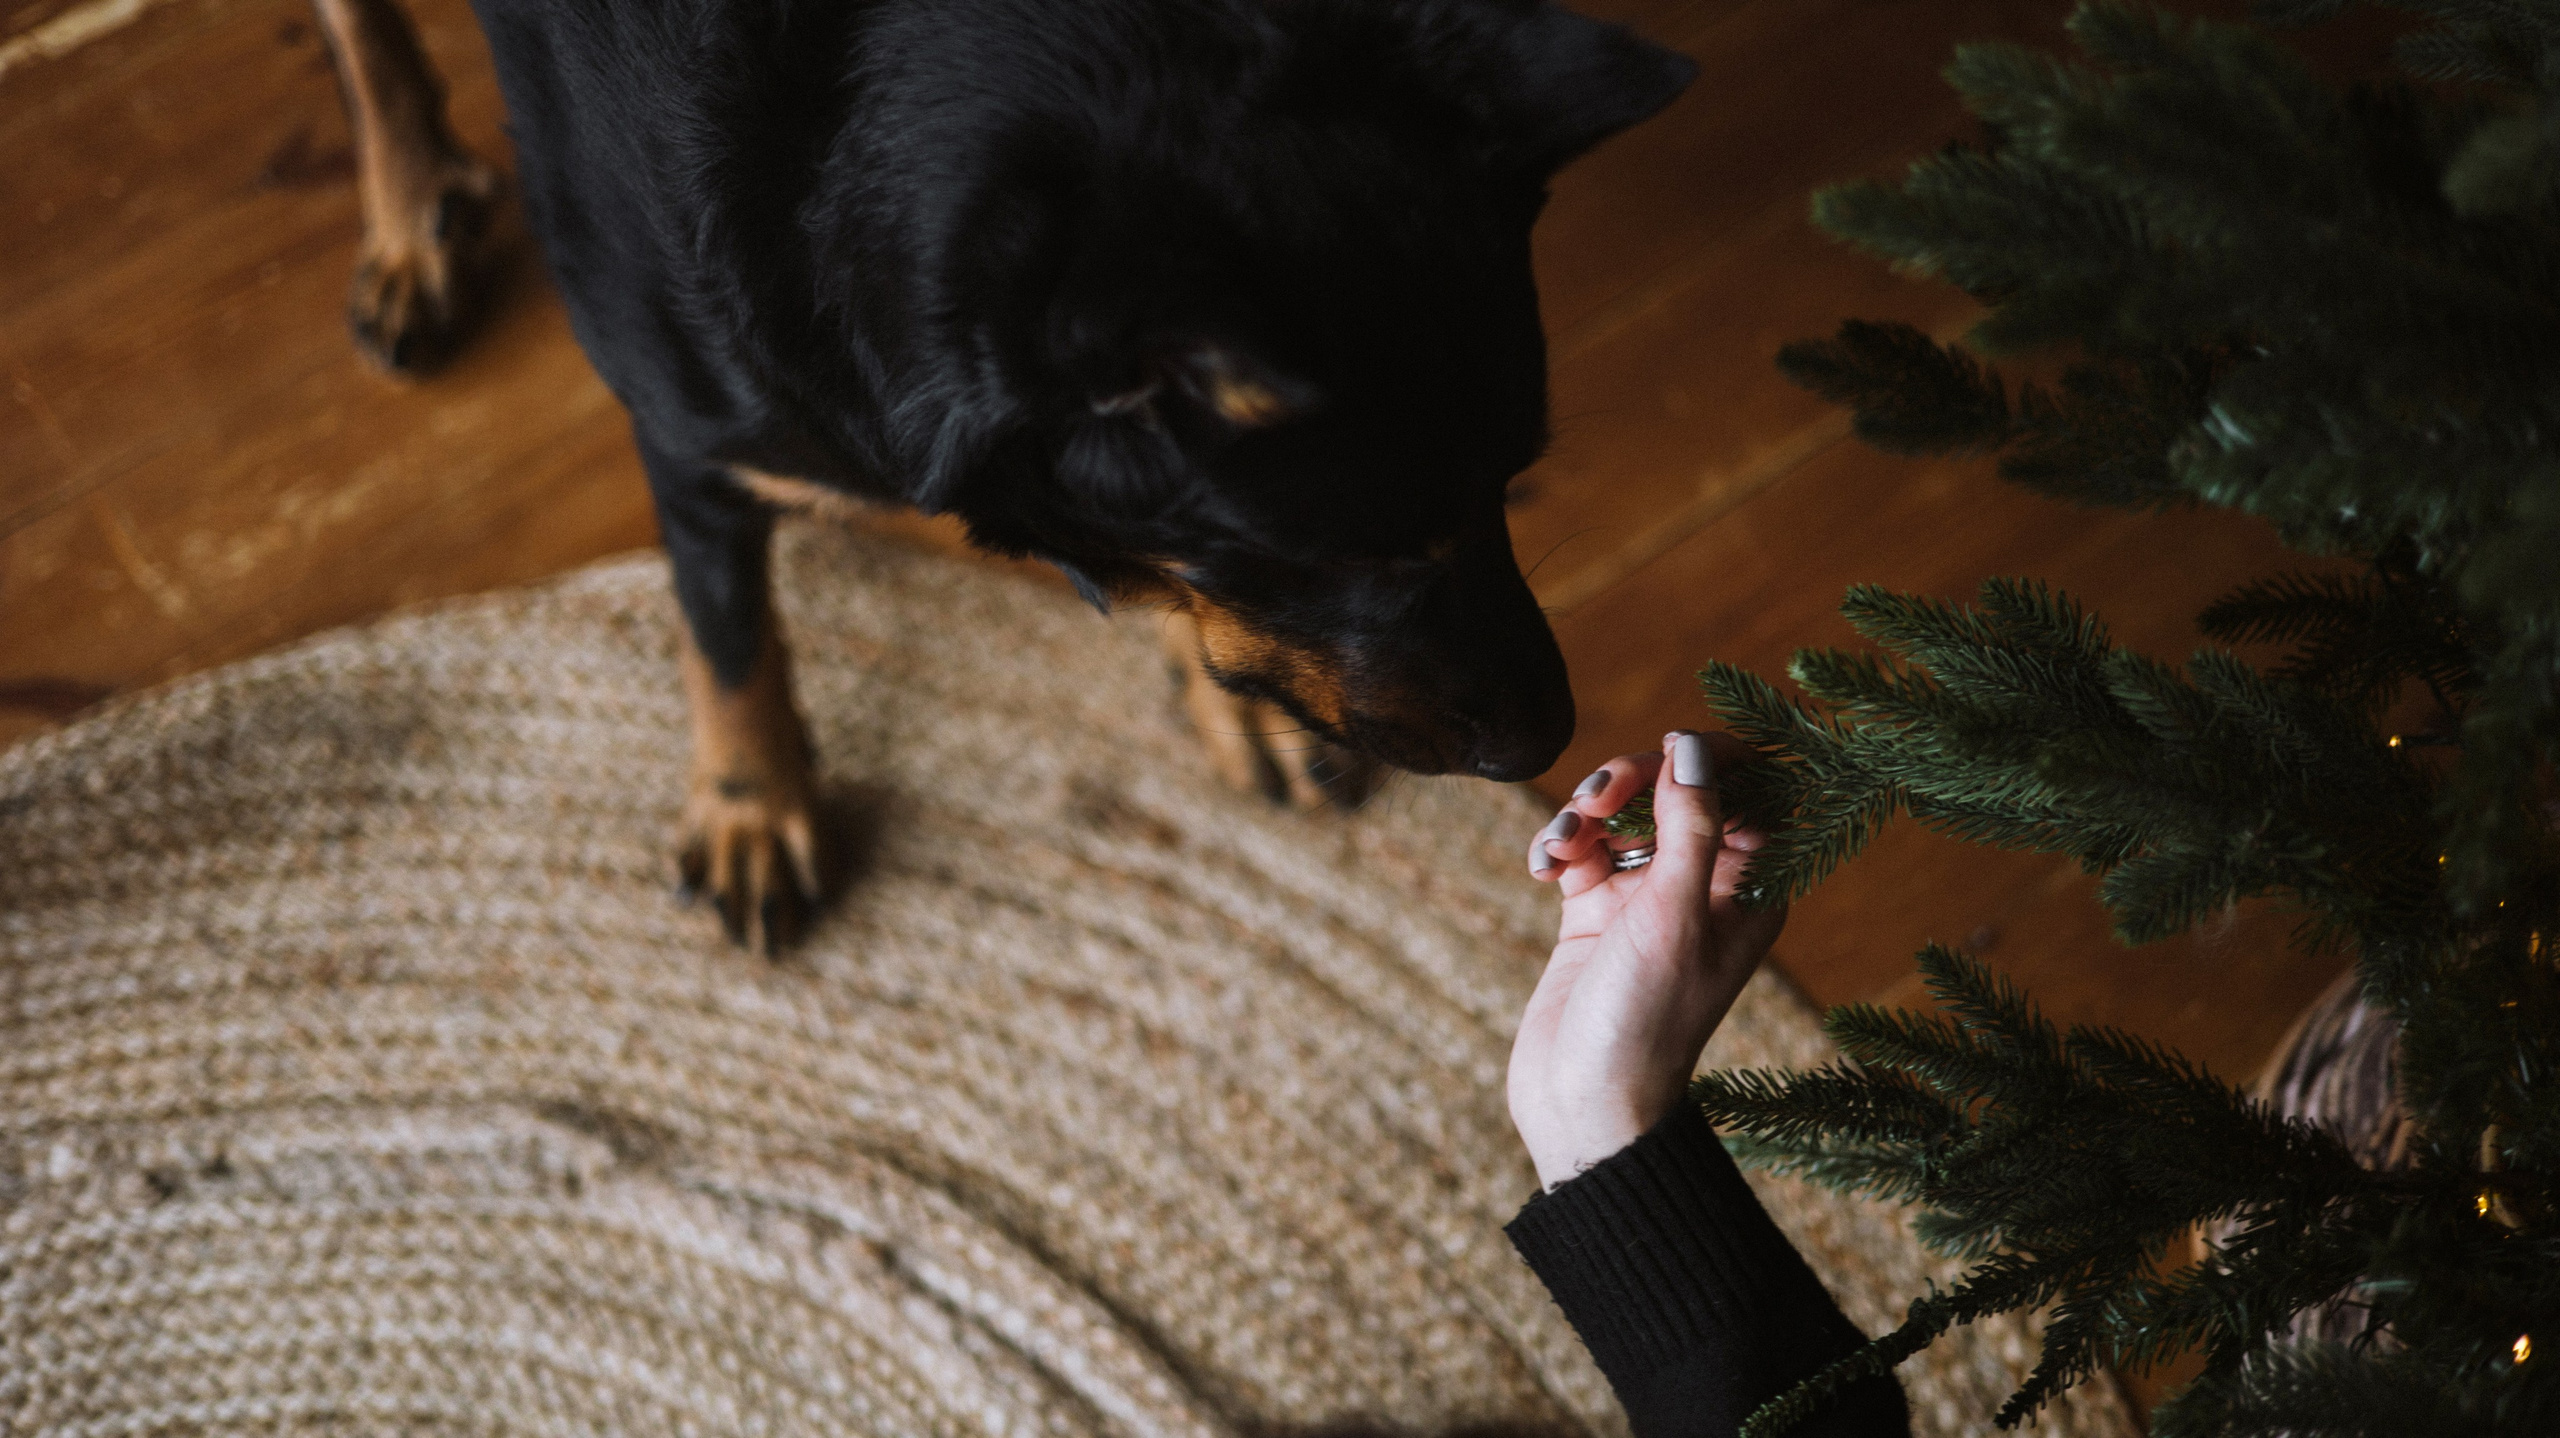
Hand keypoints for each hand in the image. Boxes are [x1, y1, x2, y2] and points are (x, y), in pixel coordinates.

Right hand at [1508, 731, 1786, 1189]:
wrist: (1583, 1103)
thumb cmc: (1644, 1020)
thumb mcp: (1674, 915)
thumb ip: (1690, 824)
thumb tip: (1691, 746)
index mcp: (1749, 889)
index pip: (1753, 791)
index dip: (1716, 758)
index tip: (1671, 746)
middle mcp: (1703, 887)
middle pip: (1680, 789)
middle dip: (1636, 778)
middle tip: (1601, 795)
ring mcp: (1647, 898)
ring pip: (1624, 811)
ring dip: (1587, 810)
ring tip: (1564, 842)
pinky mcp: (1596, 912)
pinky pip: (1582, 848)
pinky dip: (1561, 844)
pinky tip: (1543, 867)